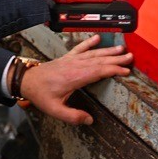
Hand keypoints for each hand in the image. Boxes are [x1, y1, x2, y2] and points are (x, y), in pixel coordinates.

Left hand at [18, 35, 132, 124]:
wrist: (27, 81)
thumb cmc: (41, 94)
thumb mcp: (55, 110)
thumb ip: (72, 116)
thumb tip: (89, 120)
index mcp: (74, 77)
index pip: (98, 71)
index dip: (113, 70)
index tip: (125, 71)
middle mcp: (75, 66)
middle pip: (99, 60)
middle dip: (116, 58)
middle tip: (130, 57)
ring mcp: (71, 60)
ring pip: (93, 53)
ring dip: (108, 51)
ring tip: (121, 48)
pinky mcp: (67, 58)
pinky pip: (80, 48)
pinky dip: (89, 42)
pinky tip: (97, 38)